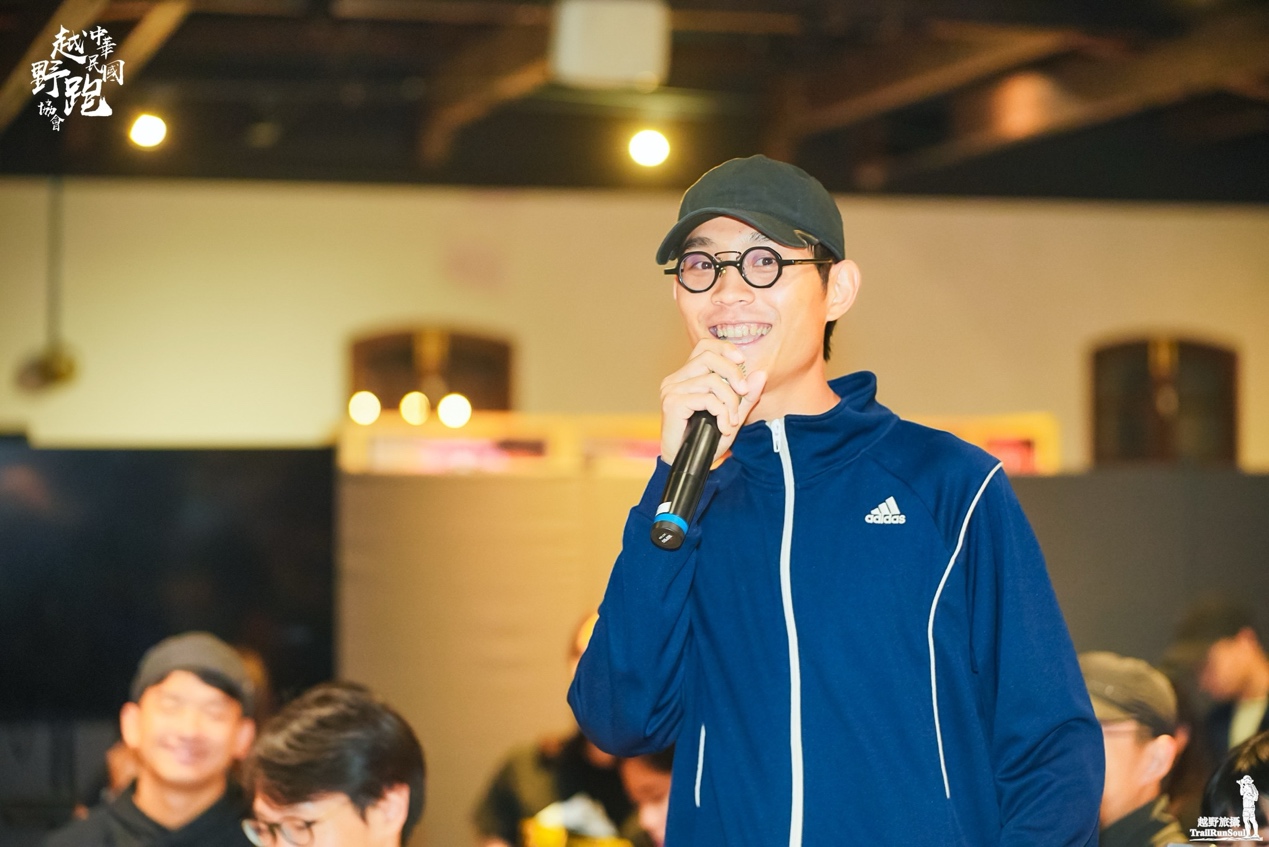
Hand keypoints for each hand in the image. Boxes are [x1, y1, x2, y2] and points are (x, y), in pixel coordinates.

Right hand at [659, 339, 766, 463]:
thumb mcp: (732, 414)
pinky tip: (723, 427)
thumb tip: (761, 373)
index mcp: (686, 376)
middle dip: (734, 374)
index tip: (743, 362)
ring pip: (712, 380)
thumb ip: (746, 396)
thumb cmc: (706, 439)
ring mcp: (671, 390)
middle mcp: (675, 379)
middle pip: (709, 357)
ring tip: (731, 421)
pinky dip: (722, 412)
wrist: (689, 464)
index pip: (704, 346)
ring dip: (730, 402)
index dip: (725, 348)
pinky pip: (707, 398)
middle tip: (744, 393)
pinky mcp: (672, 403)